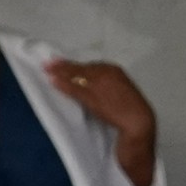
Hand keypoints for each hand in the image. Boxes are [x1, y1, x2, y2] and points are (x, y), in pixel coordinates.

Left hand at [46, 56, 158, 184]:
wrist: (139, 123)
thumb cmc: (129, 111)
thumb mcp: (117, 93)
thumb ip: (104, 86)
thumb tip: (87, 84)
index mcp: (116, 71)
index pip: (90, 65)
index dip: (74, 65)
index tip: (60, 63)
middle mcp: (108, 73)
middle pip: (81, 68)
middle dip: (63, 65)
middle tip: (47, 64)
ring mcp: (102, 84)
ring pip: (76, 75)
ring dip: (59, 72)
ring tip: (45, 69)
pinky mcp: (96, 97)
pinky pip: (76, 88)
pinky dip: (63, 84)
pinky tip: (52, 81)